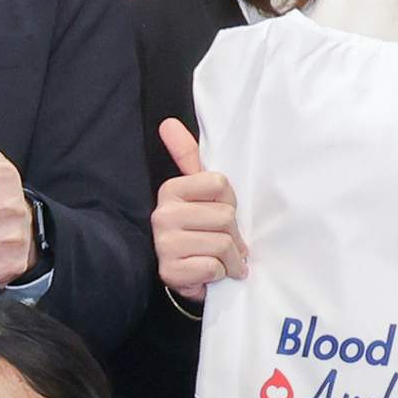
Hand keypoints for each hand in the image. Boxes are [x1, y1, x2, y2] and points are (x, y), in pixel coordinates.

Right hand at [152, 114, 245, 302]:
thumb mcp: (197, 192)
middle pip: (225, 217)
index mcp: (170, 189)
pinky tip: (209, 273)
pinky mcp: (170, 271)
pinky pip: (212, 267)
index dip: (230, 203)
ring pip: (222, 244)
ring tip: (223, 262)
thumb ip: (187, 156)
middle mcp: (162, 214)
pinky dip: (218, 274)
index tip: (221, 214)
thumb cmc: (197, 230)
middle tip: (226, 244)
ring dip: (231, 259)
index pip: (220, 184)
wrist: (185, 274)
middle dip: (234, 236)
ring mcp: (164, 244)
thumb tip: (168, 122)